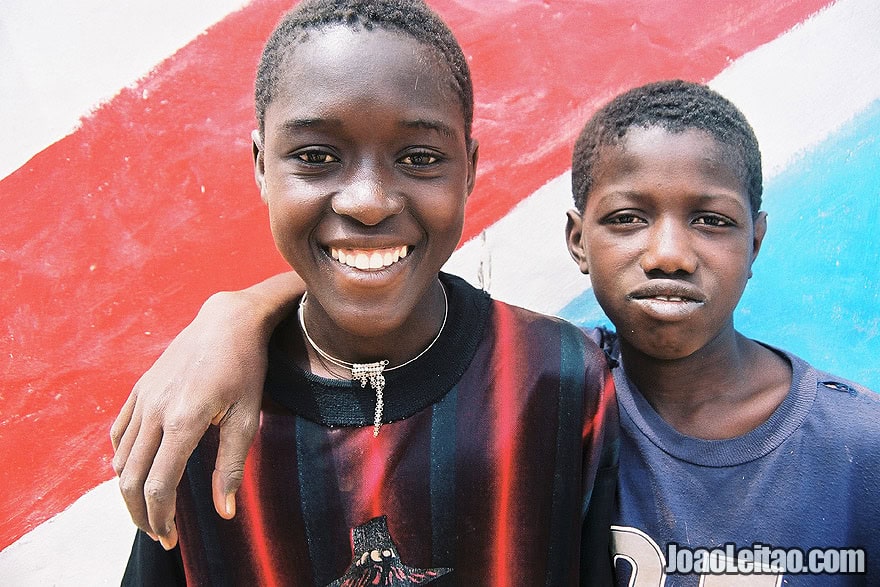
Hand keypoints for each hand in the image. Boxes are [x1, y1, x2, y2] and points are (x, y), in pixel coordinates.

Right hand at [110, 273, 301, 548]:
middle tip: (159, 535)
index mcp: (184, 420)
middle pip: (130, 479)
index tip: (171, 539)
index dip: (161, 519)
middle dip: (140, 514)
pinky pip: (118, 434)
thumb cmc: (246, 368)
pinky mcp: (138, 389)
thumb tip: (224, 512)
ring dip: (129, 492)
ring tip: (150, 510)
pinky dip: (122, 461)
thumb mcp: (247, 418)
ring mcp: (142, 398)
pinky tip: (137, 473)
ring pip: (120, 459)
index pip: (158, 485)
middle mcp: (155, 410)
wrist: (227, 320)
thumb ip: (232, 466)